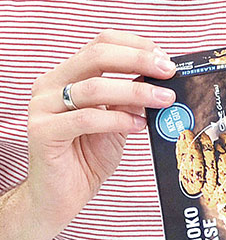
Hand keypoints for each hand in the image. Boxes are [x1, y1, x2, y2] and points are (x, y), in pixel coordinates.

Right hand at [26, 32, 175, 236]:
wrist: (60, 196)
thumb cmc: (89, 155)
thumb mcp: (118, 119)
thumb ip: (131, 98)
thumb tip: (161, 79)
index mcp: (67, 75)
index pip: (101, 43)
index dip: (136, 46)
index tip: (165, 59)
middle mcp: (50, 85)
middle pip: (97, 56)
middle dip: (139, 60)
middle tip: (169, 72)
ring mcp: (42, 107)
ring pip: (94, 87)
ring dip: (136, 92)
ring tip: (164, 100)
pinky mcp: (42, 132)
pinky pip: (85, 118)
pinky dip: (117, 119)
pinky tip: (138, 126)